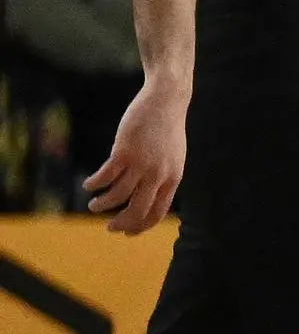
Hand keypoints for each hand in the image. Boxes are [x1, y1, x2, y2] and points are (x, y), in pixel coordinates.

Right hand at [84, 76, 190, 234]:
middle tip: (109, 227)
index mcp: (172, 178)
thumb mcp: (173, 157)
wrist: (166, 101)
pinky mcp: (124, 152)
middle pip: (138, 210)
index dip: (140, 226)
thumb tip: (149, 195)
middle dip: (122, 223)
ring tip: (93, 205)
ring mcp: (141, 164)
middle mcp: (158, 175)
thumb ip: (163, 177)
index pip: (157, 212)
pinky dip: (95, 184)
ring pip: (118, 195)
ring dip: (102, 204)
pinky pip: (105, 176)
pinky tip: (89, 185)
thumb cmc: (167, 129)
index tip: (127, 232)